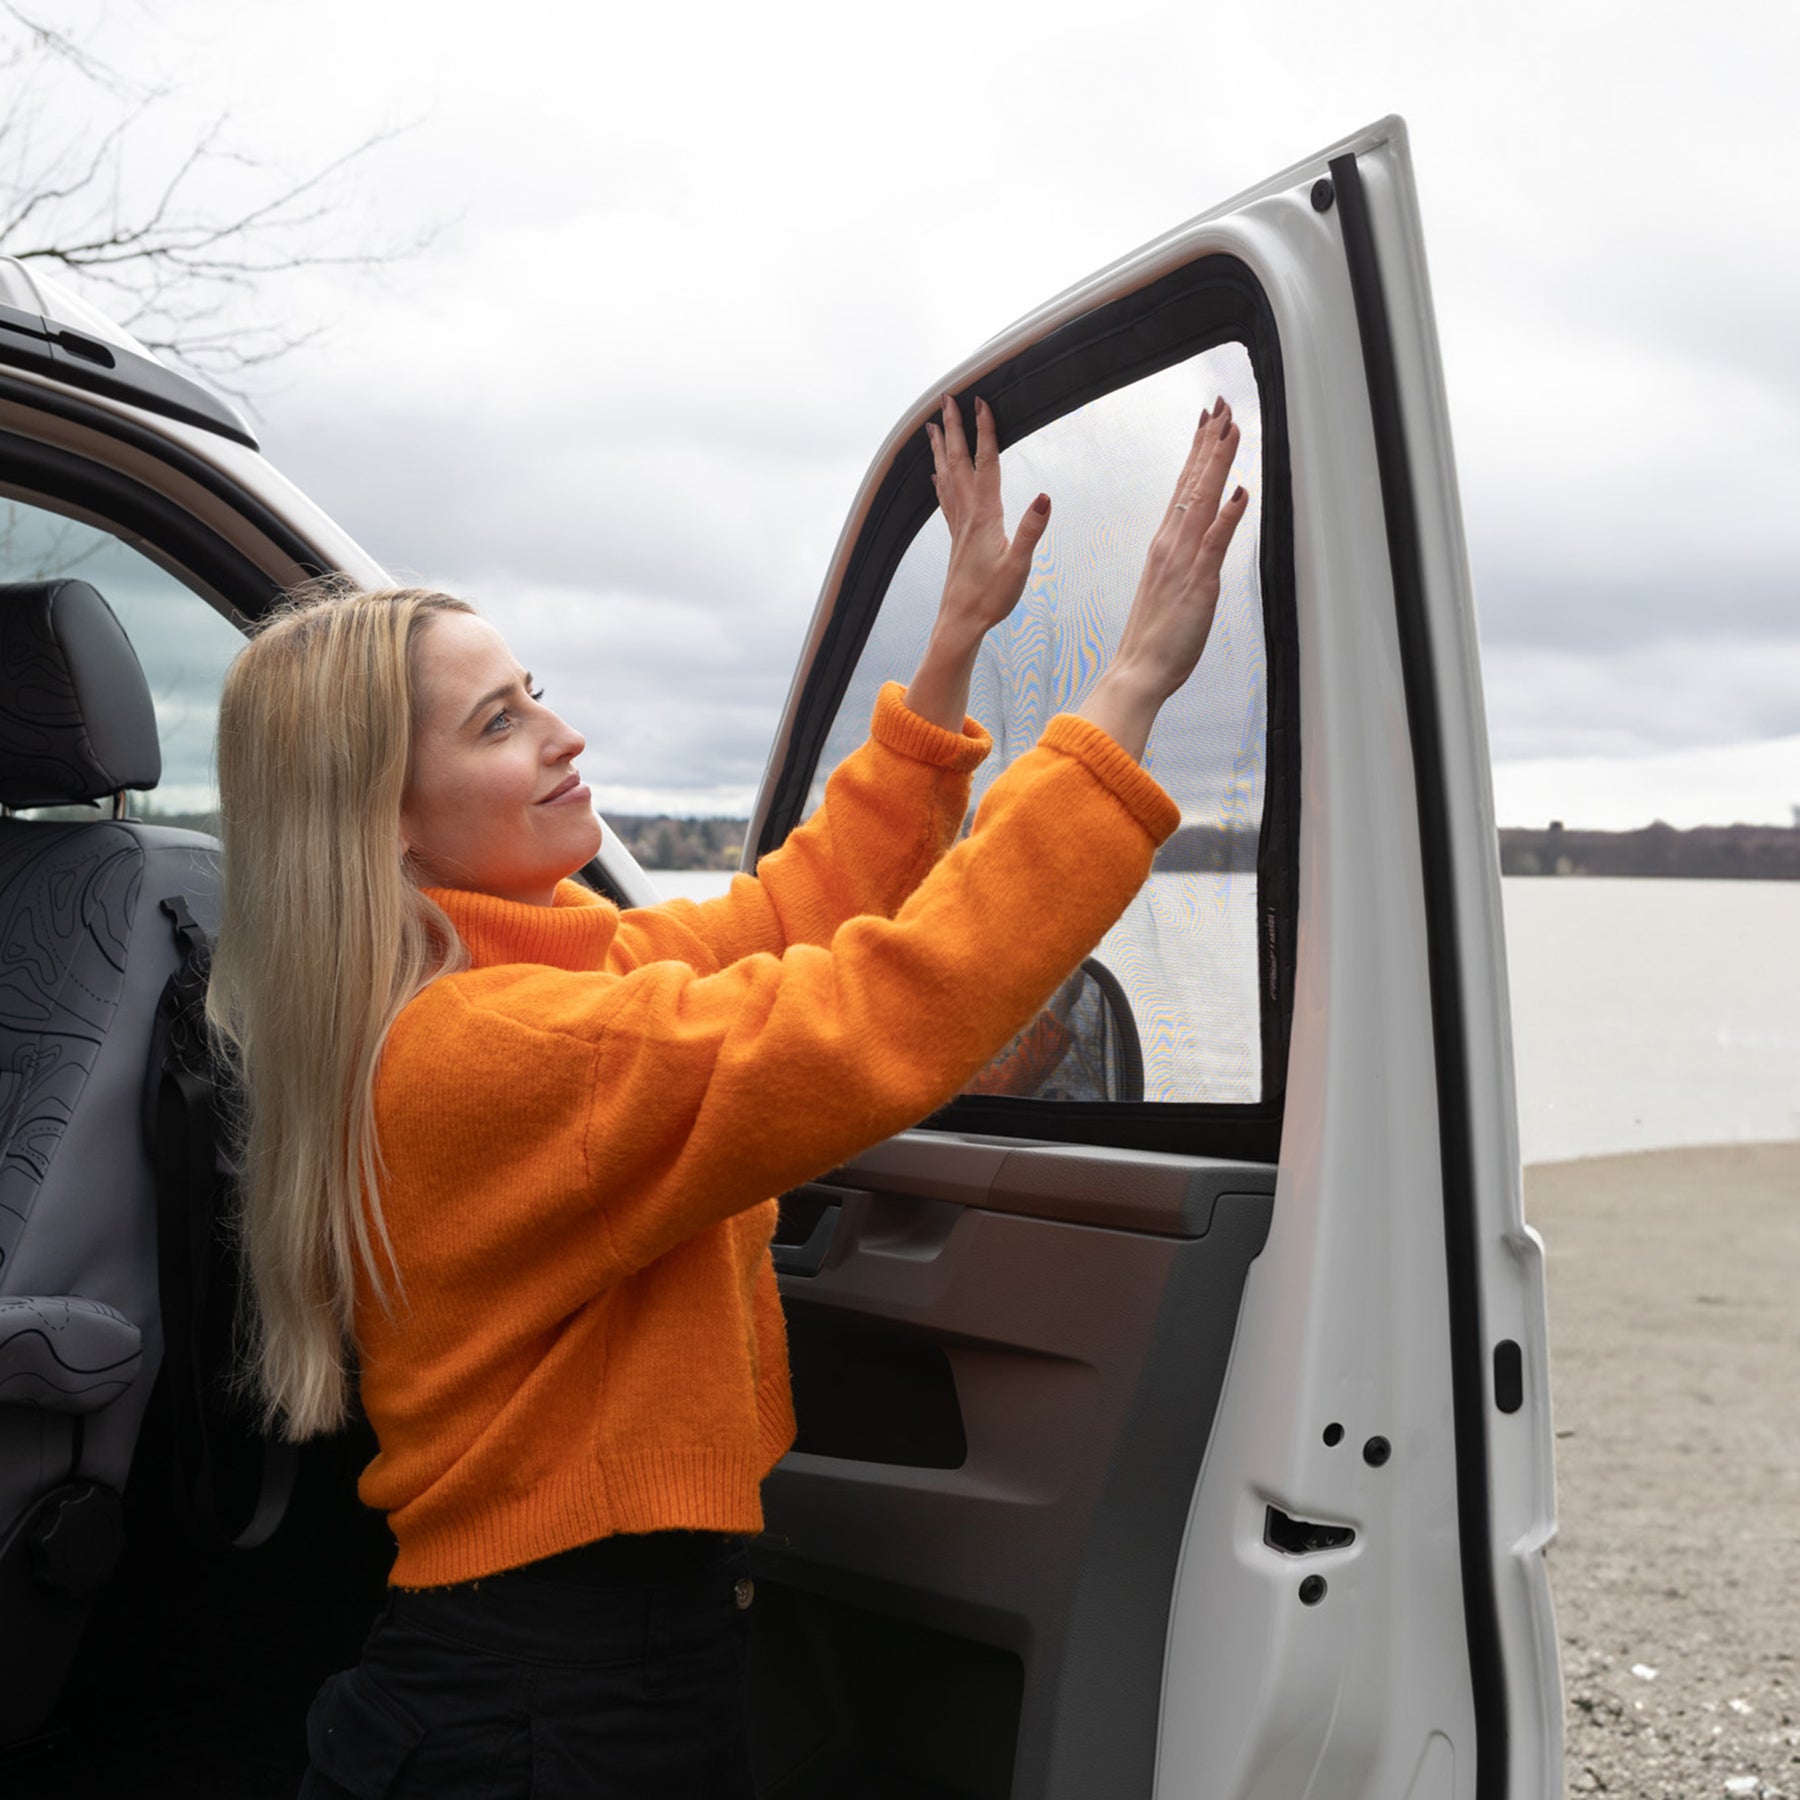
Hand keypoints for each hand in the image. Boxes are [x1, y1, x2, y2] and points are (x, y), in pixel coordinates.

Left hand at [926, 393, 1049, 643]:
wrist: (961, 621)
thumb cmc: (991, 597)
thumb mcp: (1020, 565)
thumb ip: (1032, 530)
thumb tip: (1046, 496)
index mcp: (985, 516)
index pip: (986, 463)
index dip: (985, 431)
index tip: (982, 402)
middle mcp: (967, 515)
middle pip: (959, 461)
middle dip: (954, 428)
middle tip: (947, 399)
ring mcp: (958, 525)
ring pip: (946, 476)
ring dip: (941, 448)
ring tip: (933, 426)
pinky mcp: (956, 537)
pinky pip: (945, 497)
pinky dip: (940, 478)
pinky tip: (935, 472)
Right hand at [1075, 398, 1249, 759]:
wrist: (1138, 670)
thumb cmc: (1155, 637)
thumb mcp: (1172, 587)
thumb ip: (1187, 556)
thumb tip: (1201, 531)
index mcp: (1165, 545)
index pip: (1184, 488)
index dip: (1198, 453)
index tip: (1208, 421)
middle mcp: (1171, 545)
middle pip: (1191, 484)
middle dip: (1208, 443)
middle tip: (1220, 406)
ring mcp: (1183, 562)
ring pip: (1201, 502)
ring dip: (1216, 464)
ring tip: (1230, 429)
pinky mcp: (1197, 583)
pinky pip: (1213, 544)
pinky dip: (1226, 516)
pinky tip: (1239, 492)